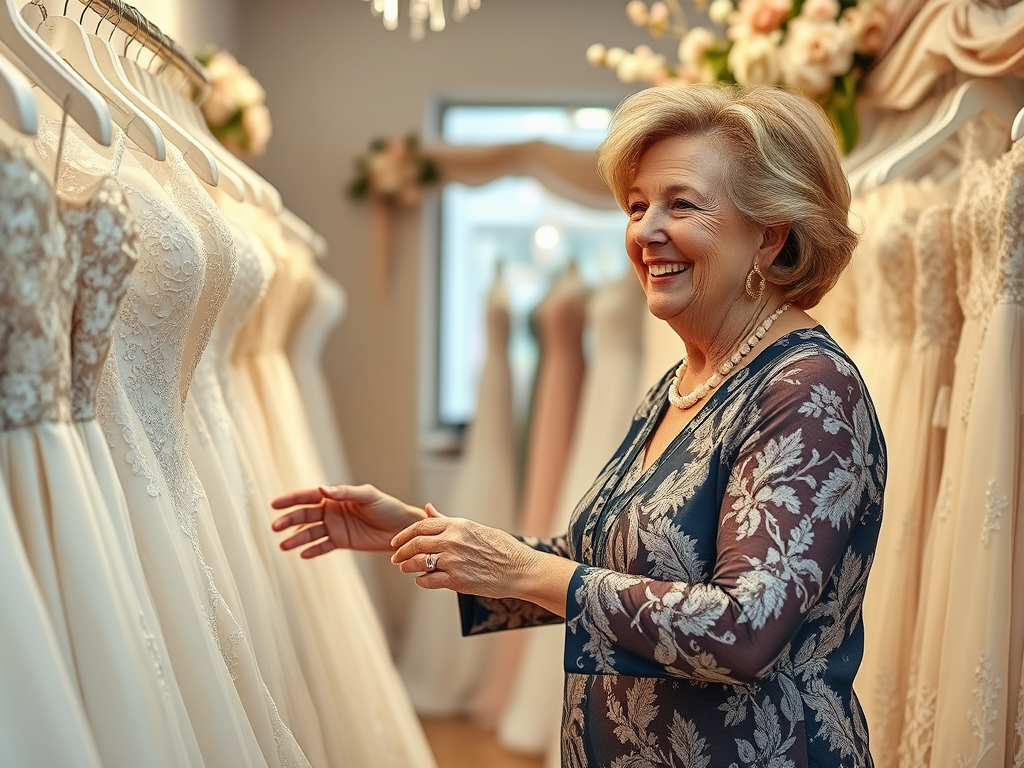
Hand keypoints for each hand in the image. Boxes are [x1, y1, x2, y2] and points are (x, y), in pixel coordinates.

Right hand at [271, 484, 424, 557]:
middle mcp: (331, 511)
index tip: (274, 504)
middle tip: (275, 527)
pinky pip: (323, 546)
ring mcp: (335, 527)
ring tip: (283, 546)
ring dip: (296, 538)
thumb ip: (345, 493)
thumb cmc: (386, 507)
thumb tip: (322, 489)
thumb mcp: (367, 496)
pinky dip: (312, 550)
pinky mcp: (341, 542)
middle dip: (289, 521)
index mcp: (335, 497)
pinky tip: (302, 555)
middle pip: (304, 516)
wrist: (401, 528)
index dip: (290, 500)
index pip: (308, 497)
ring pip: (310, 533)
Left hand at [391, 504, 555, 602]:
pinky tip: (421, 580)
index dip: (404, 534)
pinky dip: (421, 581)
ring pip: (419, 563)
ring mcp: (454, 561)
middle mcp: (453, 541)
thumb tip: (428, 508)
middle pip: (416, 544)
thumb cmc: (501, 547)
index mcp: (458, 525)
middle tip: (395, 557)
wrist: (520, 569)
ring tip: (405, 568)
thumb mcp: (474, 527)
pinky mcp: (457, 581)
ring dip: (408, 567)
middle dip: (401, 551)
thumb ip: (447, 520)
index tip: (396, 541)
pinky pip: (429, 581)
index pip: (421, 525)